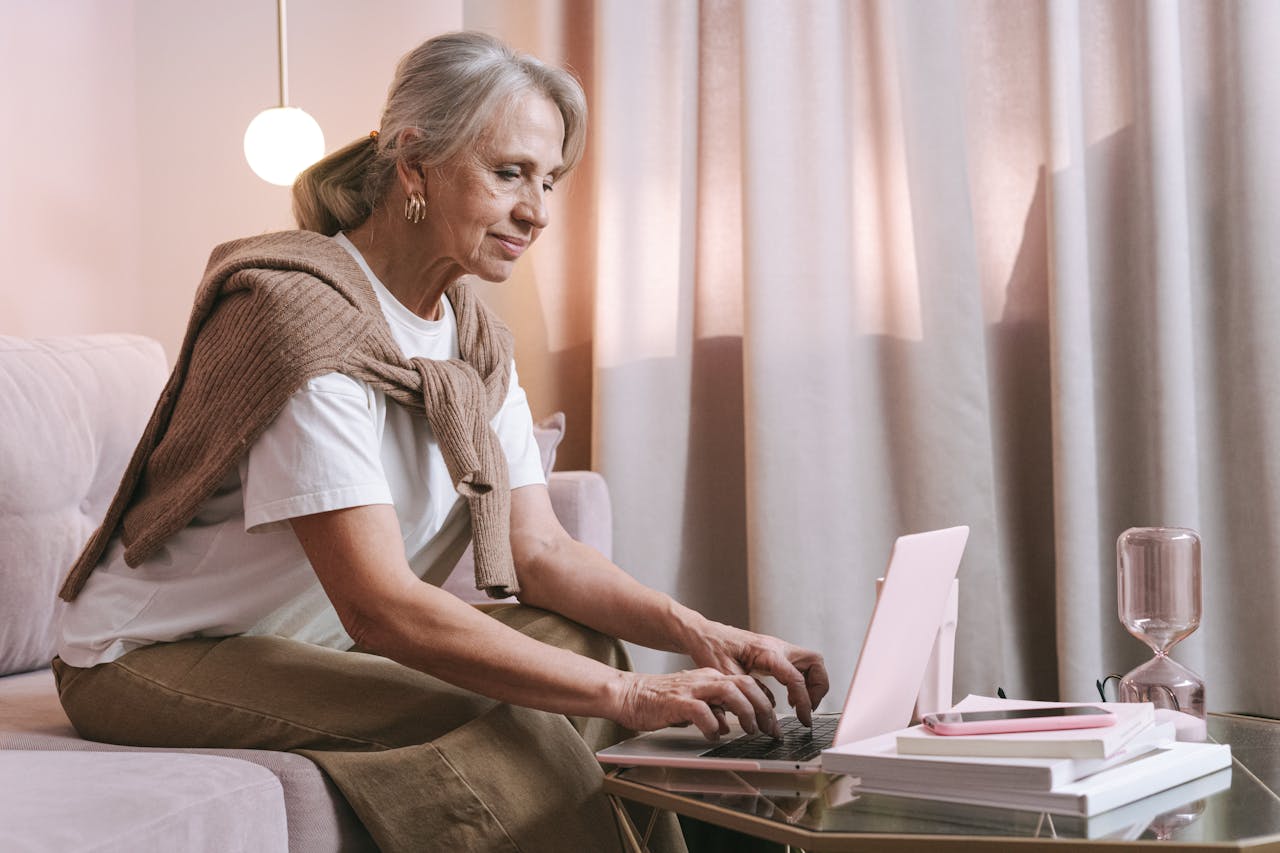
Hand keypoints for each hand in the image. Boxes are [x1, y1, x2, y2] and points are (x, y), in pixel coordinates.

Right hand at [612, 669, 780, 740]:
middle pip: (745, 684)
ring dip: (745, 713)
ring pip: (730, 692)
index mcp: (710, 677)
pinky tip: (714, 736)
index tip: (772, 722)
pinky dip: (713, 725)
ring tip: (748, 731)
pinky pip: (703, 712)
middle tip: (769, 729)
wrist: (628, 694)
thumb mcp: (691, 703)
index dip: (765, 702)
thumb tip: (726, 724)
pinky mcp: (677, 702)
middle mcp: (704, 679)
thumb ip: (710, 709)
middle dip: (763, 708)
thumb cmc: (657, 701)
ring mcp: (692, 689)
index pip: (747, 683)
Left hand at [684, 622, 828, 725]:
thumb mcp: (725, 675)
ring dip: (812, 684)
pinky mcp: (775, 653)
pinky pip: (799, 666)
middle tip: (808, 708)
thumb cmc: (711, 649)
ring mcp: (777, 648)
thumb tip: (769, 708)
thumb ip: (748, 691)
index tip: (804, 719)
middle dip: (818, 687)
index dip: (804, 701)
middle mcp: (776, 646)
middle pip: (815, 662)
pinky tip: (789, 698)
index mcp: (766, 652)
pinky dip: (801, 682)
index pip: (796, 677)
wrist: (703, 634)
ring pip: (811, 663)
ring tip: (800, 705)